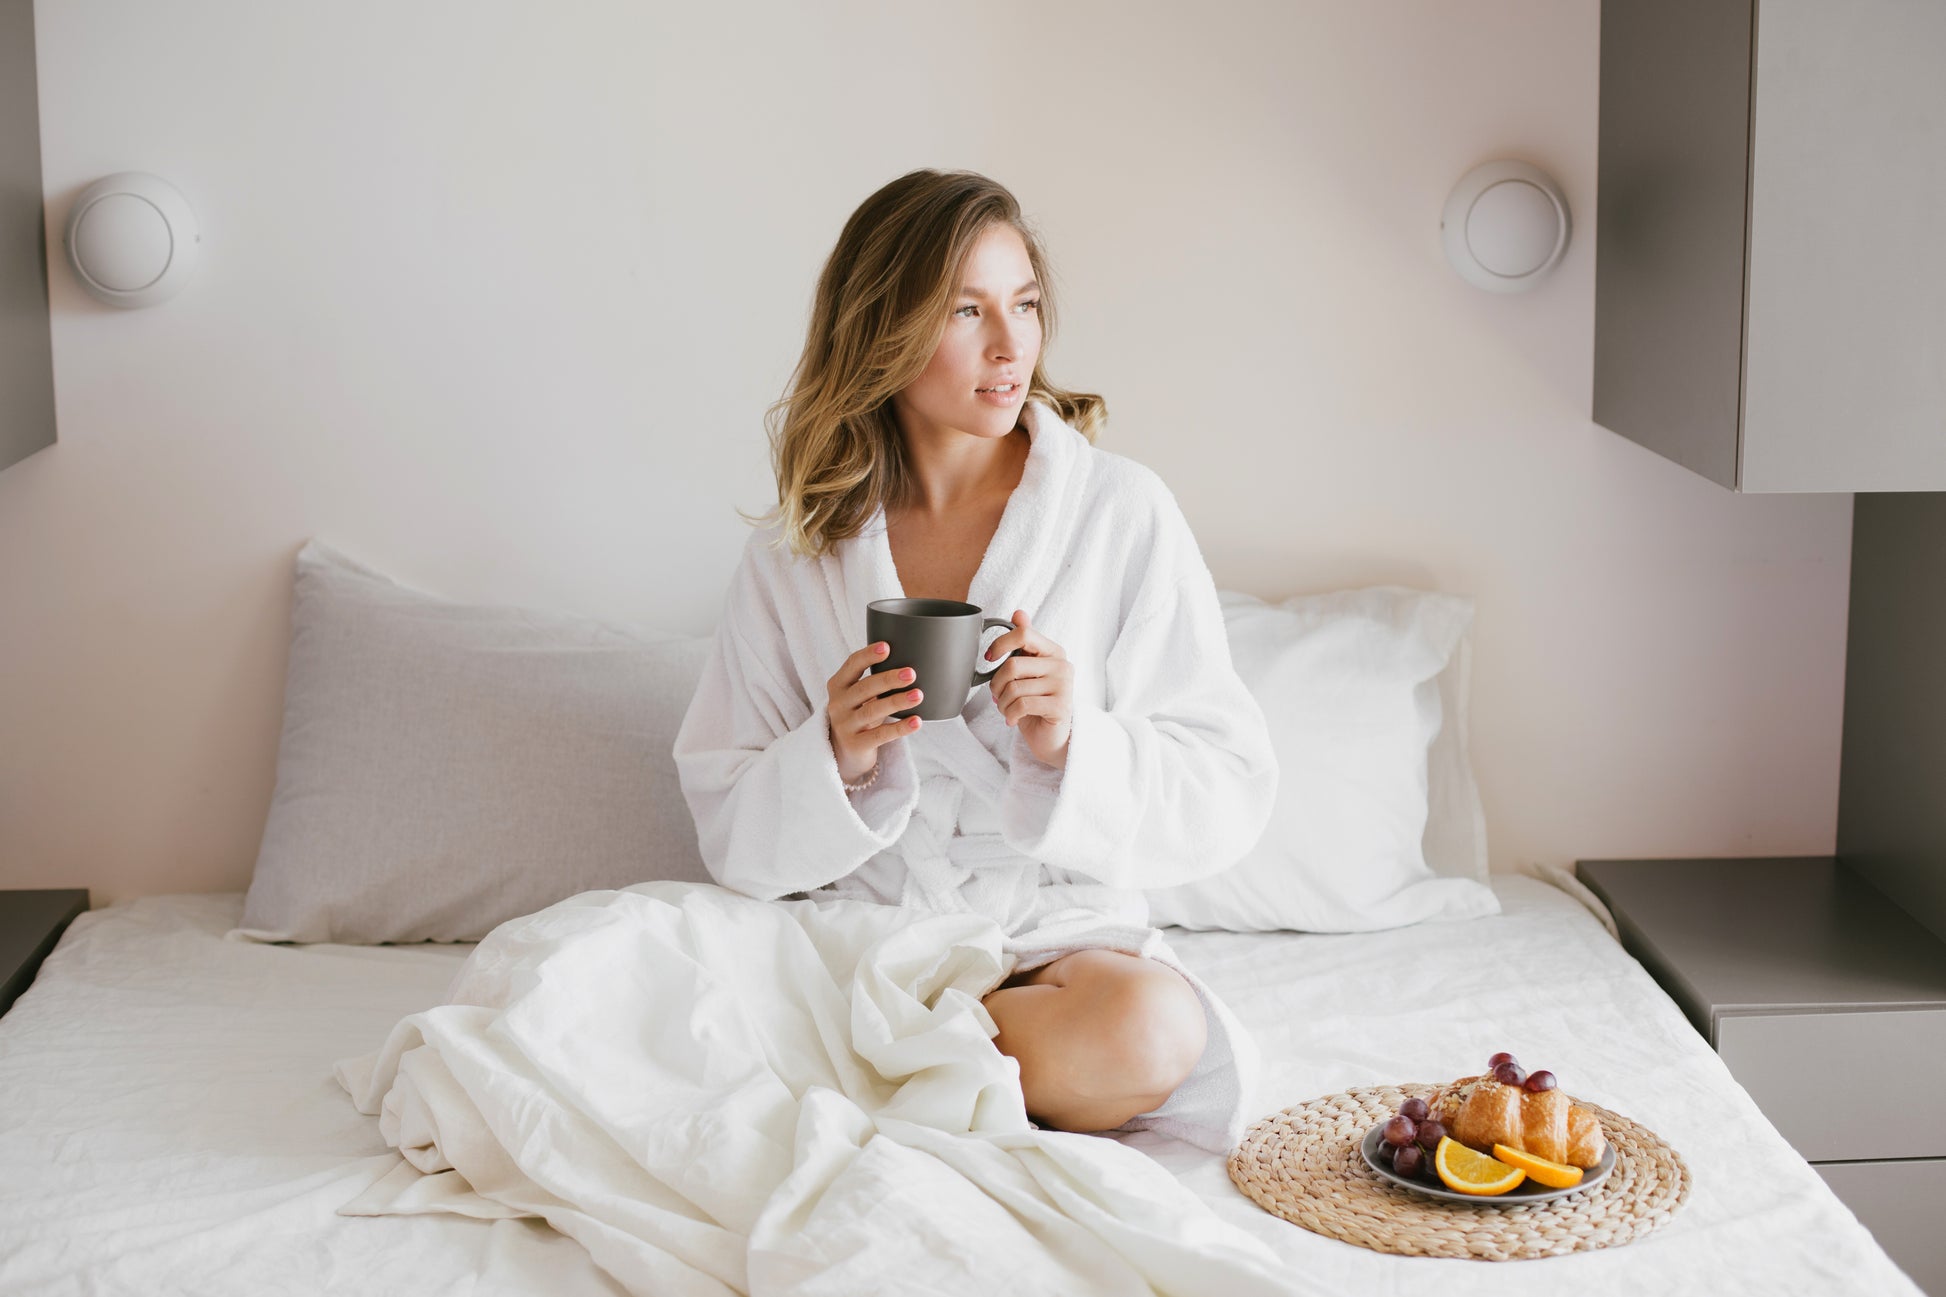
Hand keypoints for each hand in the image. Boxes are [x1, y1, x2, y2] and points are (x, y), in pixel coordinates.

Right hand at [826, 641, 921, 784]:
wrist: (844, 751)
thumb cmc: (859, 714)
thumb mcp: (859, 696)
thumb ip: (874, 680)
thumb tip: (911, 661)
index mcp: (838, 685)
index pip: (851, 665)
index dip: (868, 655)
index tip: (886, 647)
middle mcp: (838, 704)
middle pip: (864, 688)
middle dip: (888, 679)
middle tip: (911, 673)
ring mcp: (844, 725)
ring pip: (872, 710)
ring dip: (897, 702)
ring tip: (918, 695)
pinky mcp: (855, 745)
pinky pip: (880, 735)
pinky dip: (900, 728)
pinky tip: (916, 722)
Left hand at [985, 609, 1073, 767]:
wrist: (1052, 736)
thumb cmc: (1036, 702)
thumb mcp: (1027, 672)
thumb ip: (1024, 643)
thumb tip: (1019, 613)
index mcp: (1053, 651)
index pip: (1024, 634)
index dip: (1000, 644)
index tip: (989, 658)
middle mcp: (1062, 665)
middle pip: (1013, 664)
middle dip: (996, 684)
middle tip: (997, 695)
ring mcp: (1064, 686)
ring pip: (1014, 688)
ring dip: (1002, 703)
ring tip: (1007, 709)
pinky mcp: (1060, 706)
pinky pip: (1021, 705)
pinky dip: (1010, 714)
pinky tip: (1013, 718)